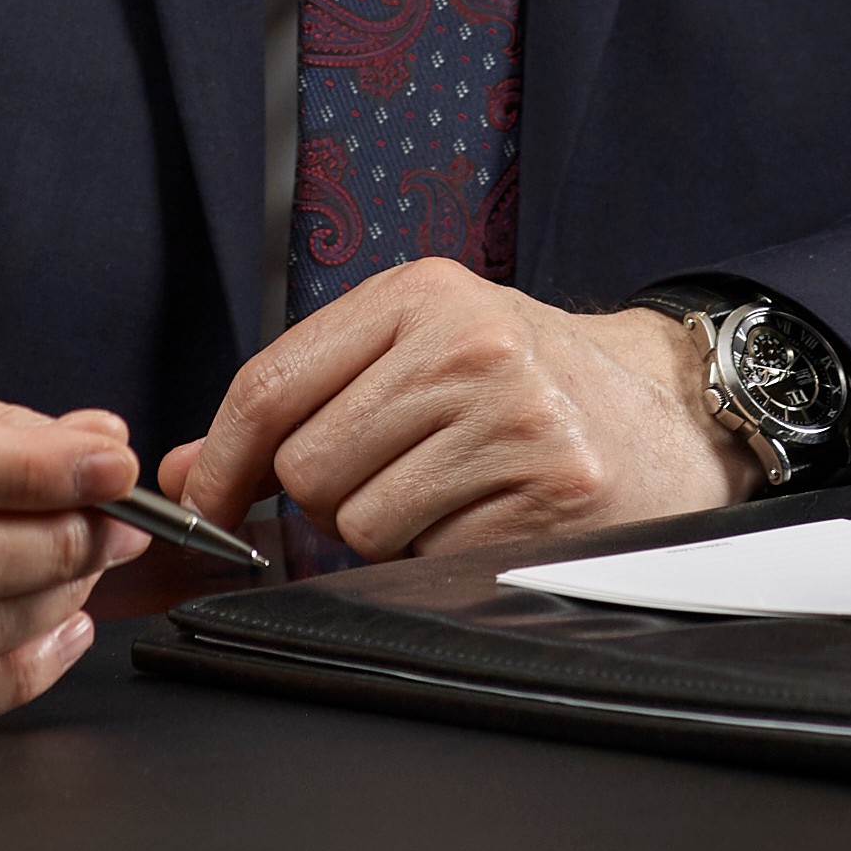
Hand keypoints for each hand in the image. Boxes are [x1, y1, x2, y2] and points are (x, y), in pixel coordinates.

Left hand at [158, 262, 750, 561]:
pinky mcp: (549, 491)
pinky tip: (489, 515)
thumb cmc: (526, 382)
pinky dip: (440, 556)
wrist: (670, 413)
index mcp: (423, 292)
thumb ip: (300, 398)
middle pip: (307, 467)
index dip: (219, 460)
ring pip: (360, 523)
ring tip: (451, 490)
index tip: (202, 504)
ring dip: (388, 530)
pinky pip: (426, 559)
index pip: (271, 384)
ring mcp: (513, 417)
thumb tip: (181, 467)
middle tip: (392, 475)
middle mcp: (467, 343)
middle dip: (328, 496)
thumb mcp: (417, 351)